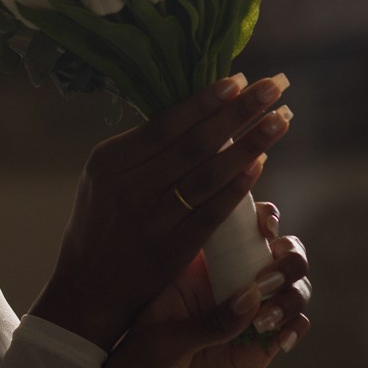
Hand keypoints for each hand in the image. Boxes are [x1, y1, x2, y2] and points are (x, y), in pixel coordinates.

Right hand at [31, 73, 294, 351]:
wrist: (87, 286)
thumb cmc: (101, 222)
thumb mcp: (105, 177)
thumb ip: (142, 149)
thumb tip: (198, 112)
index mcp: (110, 161)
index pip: (165, 124)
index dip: (205, 102)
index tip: (238, 80)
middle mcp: (129, 187)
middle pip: (193, 143)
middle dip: (238, 112)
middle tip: (273, 88)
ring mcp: (151, 220)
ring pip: (208, 175)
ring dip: (249, 145)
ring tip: (280, 121)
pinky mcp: (171, 249)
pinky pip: (212, 212)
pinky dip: (238, 186)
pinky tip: (260, 163)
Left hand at [71, 202, 310, 367]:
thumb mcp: (162, 342)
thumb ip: (209, 322)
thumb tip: (255, 296)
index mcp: (196, 269)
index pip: (236, 230)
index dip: (260, 220)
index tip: (266, 227)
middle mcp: (226, 285)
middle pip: (276, 254)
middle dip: (287, 258)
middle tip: (273, 278)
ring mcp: (245, 316)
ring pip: (290, 287)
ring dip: (293, 293)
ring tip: (267, 321)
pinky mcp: (257, 350)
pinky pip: (292, 326)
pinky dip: (297, 325)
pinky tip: (282, 338)